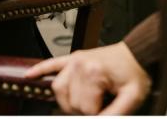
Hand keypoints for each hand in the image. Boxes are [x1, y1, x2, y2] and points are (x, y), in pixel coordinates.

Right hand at [25, 42, 149, 114]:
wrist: (137, 54)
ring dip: (67, 101)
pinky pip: (50, 63)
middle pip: (71, 102)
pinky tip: (29, 76)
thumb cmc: (136, 75)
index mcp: (94, 73)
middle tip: (101, 105)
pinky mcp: (72, 57)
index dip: (98, 114)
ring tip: (82, 104)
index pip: (85, 109)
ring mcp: (73, 60)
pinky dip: (39, 70)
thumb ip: (114, 115)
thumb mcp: (132, 99)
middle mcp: (79, 64)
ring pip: (58, 89)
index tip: (109, 108)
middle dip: (86, 110)